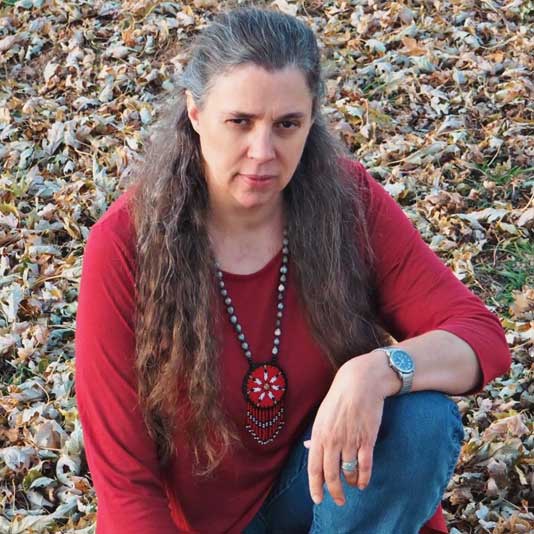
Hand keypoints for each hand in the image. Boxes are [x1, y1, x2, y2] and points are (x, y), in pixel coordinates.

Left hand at [304, 355, 386, 505]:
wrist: (360, 382)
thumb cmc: (339, 397)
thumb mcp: (322, 415)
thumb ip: (317, 434)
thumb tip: (309, 448)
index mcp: (319, 434)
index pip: (314, 468)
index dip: (315, 487)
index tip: (318, 499)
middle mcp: (333, 440)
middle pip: (331, 475)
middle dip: (335, 492)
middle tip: (339, 501)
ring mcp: (350, 441)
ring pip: (349, 472)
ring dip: (351, 483)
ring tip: (352, 485)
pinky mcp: (367, 439)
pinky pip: (365, 466)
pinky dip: (364, 478)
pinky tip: (363, 482)